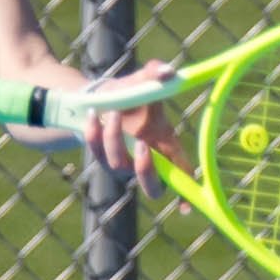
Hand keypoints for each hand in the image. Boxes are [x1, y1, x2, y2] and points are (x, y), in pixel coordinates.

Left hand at [79, 61, 188, 202]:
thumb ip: (155, 73)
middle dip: (148, 172)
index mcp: (165, 147)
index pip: (181, 175)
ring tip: (113, 113)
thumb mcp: (142, 79)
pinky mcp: (100, 157)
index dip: (186, 192)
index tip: (185, 208)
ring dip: (115, 140)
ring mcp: (121, 162)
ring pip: (119, 164)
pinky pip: (97, 153)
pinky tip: (93, 115)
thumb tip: (167, 72)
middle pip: (153, 188)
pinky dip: (94, 134)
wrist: (97, 95)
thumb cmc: (129, 92)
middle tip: (142, 145)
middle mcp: (145, 161)